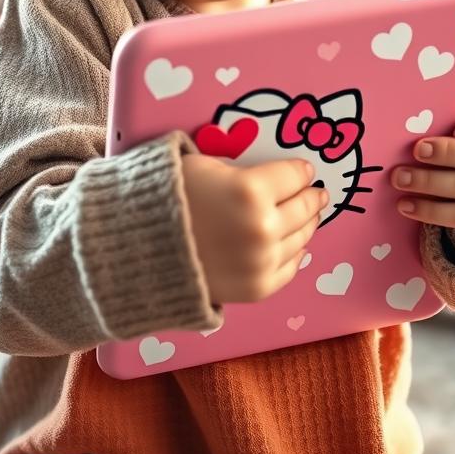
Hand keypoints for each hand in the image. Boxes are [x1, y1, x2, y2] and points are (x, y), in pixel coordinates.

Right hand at [180, 153, 326, 304]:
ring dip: (307, 224)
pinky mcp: (257, 289)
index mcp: (251, 189)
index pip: (294, 175)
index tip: (305, 170)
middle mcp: (264, 226)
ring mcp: (262, 261)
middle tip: (317, 192)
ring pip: (302, 237)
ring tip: (308, 216)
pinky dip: (295, 254)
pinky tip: (294, 245)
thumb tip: (271, 173)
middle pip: (304, 207)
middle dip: (311, 196)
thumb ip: (242, 169)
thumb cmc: (167, 197)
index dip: (301, 171)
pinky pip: (290, 269)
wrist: (137, 248)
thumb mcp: (205, 164)